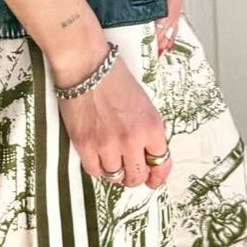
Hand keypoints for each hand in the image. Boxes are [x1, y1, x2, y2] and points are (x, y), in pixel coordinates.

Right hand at [56, 52, 172, 188]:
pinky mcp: (85, 146)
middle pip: (137, 176)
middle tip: (130, 171)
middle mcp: (132, 140)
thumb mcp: (144, 103)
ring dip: (115, 171)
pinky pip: (94, 171)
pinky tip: (98, 157)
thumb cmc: (115, 78)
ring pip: (115, 177)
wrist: (87, 66)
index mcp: (152, 127)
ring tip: (112, 159)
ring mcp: (107, 145)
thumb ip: (148, 131)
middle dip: (135, 176)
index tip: (153, 180)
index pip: (161, 164)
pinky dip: (97, 168)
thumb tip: (148, 154)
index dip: (157, 176)